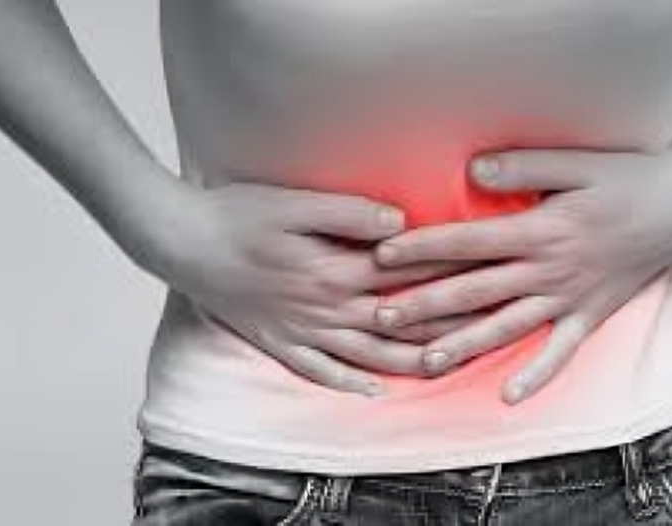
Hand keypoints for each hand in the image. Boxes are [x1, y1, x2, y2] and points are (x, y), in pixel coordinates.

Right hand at [141, 177, 483, 396]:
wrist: (180, 244)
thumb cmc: (237, 214)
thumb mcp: (293, 203)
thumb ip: (348, 213)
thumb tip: (399, 223)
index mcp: (334, 270)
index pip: (406, 275)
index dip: (449, 272)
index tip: (486, 270)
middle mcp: (325, 308)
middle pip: (398, 323)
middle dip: (447, 325)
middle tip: (490, 325)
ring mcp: (302, 331)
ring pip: (368, 355)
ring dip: (411, 362)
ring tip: (450, 366)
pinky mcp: (279, 342)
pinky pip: (321, 372)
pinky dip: (349, 383)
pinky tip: (374, 392)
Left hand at [372, 148, 671, 402]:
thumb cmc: (629, 177)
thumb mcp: (576, 162)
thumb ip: (522, 168)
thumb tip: (470, 173)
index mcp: (540, 230)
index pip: (468, 242)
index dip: (422, 248)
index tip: (381, 255)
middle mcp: (549, 269)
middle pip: (476, 291)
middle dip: (424, 304)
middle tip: (378, 318)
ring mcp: (570, 297)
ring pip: (507, 327)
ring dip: (464, 345)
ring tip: (424, 362)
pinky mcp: (591, 314)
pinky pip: (561, 352)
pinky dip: (536, 375)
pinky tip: (507, 396)